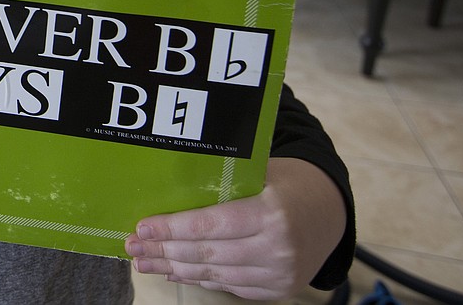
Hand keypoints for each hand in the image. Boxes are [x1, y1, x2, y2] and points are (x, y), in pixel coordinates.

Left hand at [125, 157, 346, 298]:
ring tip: (145, 261)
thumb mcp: (260, 172)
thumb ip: (222, 183)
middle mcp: (277, 248)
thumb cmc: (287, 183)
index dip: (172, 228)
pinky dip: (199, 279)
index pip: (210, 224)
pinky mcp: (277, 290)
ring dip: (174, 269)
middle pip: (206, 253)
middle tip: (132, 245)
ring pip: (214, 274)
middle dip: (163, 251)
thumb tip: (166, 188)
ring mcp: (278, 274)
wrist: (330, 212)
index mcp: (271, 213)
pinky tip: (175, 271)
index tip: (143, 227)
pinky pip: (228, 286)